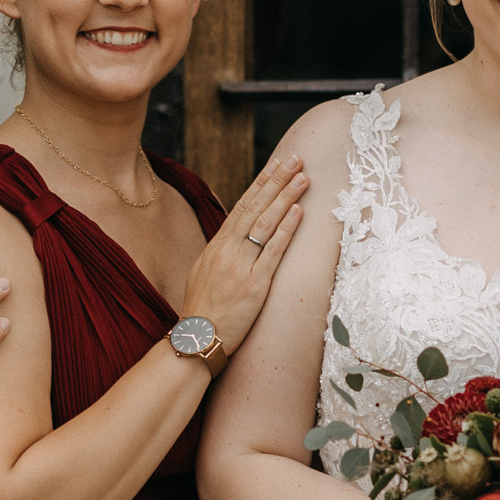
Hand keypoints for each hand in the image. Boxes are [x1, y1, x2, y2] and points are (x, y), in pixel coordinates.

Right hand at [181, 153, 311, 355]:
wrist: (196, 340)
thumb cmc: (203, 311)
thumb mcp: (206, 273)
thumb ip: (223, 253)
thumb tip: (237, 237)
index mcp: (217, 246)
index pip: (242, 205)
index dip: (261, 183)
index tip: (277, 164)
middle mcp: (228, 250)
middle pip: (255, 207)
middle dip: (277, 181)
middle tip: (296, 159)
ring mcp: (240, 266)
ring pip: (265, 224)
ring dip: (285, 197)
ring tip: (303, 177)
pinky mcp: (254, 285)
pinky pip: (272, 251)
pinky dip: (286, 230)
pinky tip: (298, 211)